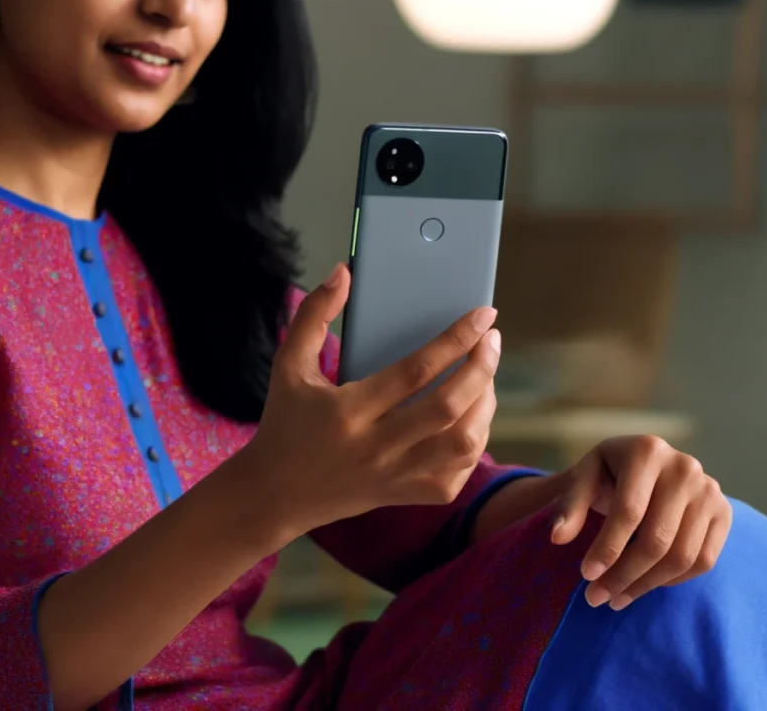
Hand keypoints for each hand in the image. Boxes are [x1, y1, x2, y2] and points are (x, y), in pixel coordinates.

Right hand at [235, 263, 500, 539]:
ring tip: (485, 377)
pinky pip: (455, 475)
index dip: (455, 339)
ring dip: (485, 407)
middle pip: (448, 408)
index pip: (415, 371)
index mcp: (348, 411)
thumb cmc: (284, 424)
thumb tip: (344, 272)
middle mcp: (375, 447)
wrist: (275, 494)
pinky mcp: (404, 495)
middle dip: (481, 368)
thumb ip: (313, 315)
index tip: (482, 315)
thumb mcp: (288, 366)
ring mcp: (394, 476)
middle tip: (491, 340)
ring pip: (461, 445)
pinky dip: (474, 445)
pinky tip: (472, 418)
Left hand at [550, 435, 730, 609]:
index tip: (586, 575)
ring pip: (682, 556)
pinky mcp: (724, 512)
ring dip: (646, 585)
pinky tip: (644, 585)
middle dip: (623, 575)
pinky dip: (673, 580)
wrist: (646, 468)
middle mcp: (685, 467)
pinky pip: (703, 560)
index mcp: (647, 450)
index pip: (629, 511)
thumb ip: (570, 505)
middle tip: (596, 598)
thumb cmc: (609, 474)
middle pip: (657, 539)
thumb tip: (558, 538)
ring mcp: (710, 490)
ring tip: (615, 598)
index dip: (607, 547)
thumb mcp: (584, 478)